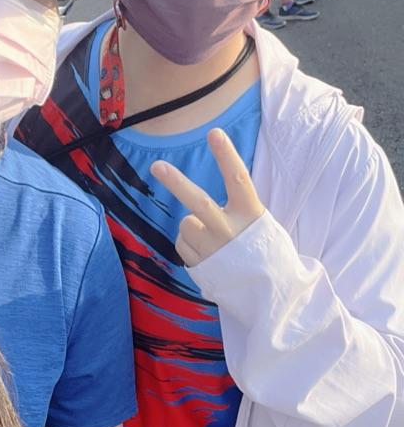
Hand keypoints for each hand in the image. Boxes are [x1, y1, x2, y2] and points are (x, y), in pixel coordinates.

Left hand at [150, 128, 264, 267]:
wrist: (270, 294)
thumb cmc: (263, 250)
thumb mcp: (259, 223)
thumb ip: (237, 208)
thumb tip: (205, 201)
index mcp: (251, 214)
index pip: (238, 179)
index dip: (226, 155)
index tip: (214, 132)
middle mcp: (230, 230)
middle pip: (198, 201)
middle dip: (176, 182)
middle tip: (156, 166)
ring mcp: (214, 249)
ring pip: (185, 223)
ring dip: (192, 227)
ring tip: (212, 240)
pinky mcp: (200, 266)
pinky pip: (182, 244)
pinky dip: (190, 245)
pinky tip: (208, 254)